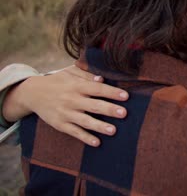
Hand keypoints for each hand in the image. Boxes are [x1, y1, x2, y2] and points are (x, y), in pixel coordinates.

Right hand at [4, 65, 128, 146]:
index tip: (126, 96)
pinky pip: (74, 132)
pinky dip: (85, 138)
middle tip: (124, 113)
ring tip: (113, 131)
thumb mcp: (70, 72)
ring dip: (99, 126)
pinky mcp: (60, 125)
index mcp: (76, 86)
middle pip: (93, 105)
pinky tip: (97, 143)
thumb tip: (102, 78)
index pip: (97, 89)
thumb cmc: (58, 81)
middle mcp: (72, 100)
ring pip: (85, 121)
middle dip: (109, 109)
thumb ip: (86, 74)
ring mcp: (66, 113)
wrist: (32, 93)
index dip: (111, 92)